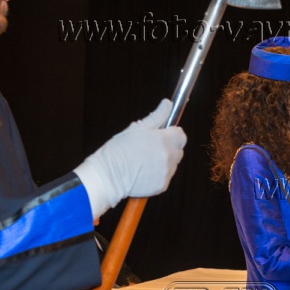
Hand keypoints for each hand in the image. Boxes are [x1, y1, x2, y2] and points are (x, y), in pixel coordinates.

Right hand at [74, 99, 186, 217]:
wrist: (108, 177)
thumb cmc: (118, 151)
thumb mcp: (136, 129)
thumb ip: (156, 116)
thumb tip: (167, 104)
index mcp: (163, 140)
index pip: (181, 135)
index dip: (172, 134)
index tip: (163, 135)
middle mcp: (168, 156)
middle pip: (178, 149)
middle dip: (169, 147)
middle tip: (150, 148)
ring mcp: (166, 172)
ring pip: (173, 164)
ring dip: (164, 161)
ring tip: (145, 161)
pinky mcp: (163, 185)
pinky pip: (166, 176)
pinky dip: (159, 174)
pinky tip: (144, 171)